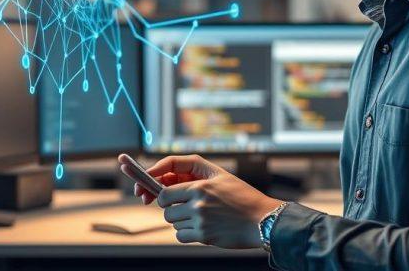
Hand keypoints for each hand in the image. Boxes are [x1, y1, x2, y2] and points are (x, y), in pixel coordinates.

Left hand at [130, 154, 282, 248]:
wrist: (262, 220)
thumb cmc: (242, 196)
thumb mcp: (220, 174)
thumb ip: (194, 172)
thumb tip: (167, 179)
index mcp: (201, 185)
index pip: (165, 189)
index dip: (155, 189)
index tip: (146, 191)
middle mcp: (198, 202)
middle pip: (165, 205)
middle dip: (169, 205)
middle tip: (181, 204)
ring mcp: (200, 220)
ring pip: (172, 220)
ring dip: (179, 219)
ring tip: (198, 215)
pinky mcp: (204, 236)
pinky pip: (180, 235)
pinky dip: (185, 233)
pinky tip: (200, 227)